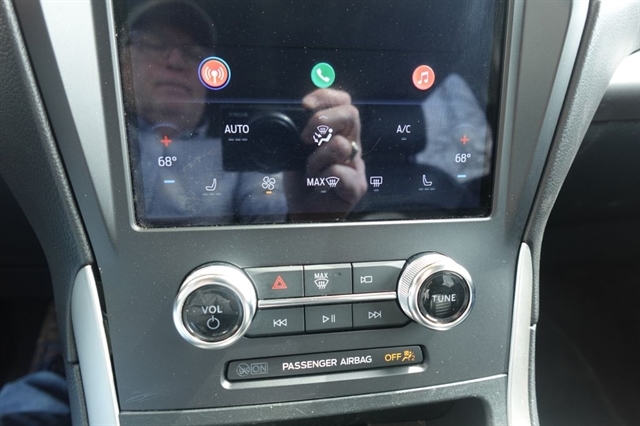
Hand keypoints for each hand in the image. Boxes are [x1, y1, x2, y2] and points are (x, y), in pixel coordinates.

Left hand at [285, 89, 367, 218]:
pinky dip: (322, 177)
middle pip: (351, 114)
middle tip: (305, 138)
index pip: (343, 102)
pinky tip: (319, 185)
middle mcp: (351, 146)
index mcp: (338, 133)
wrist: (304, 215)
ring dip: (316, 158)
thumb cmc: (302, 185)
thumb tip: (291, 115)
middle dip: (323, 120)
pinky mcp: (356, 186)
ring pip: (340, 145)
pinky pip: (339, 172)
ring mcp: (356, 165)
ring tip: (311, 172)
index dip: (326, 96)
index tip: (305, 105)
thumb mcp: (294, 153)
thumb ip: (297, 134)